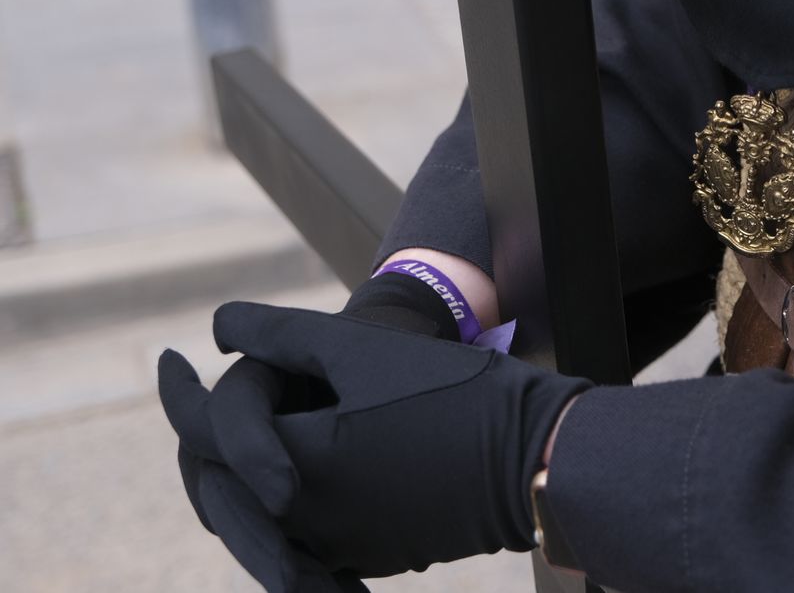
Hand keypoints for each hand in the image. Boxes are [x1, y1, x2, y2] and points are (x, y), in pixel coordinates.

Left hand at [159, 301, 589, 585]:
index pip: (201, 432)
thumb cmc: (456, 395)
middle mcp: (309, 522)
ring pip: (257, 516)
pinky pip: (305, 533)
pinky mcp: (377, 554)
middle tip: (195, 395)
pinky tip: (299, 464)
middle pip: (218, 486)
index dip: (173, 390)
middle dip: (202, 439)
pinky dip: (285, 502)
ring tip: (241, 429)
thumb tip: (218, 326)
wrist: (538, 457)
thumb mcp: (363, 351)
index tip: (167, 358)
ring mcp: (344, 547)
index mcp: (297, 468)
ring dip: (239, 474)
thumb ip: (280, 333)